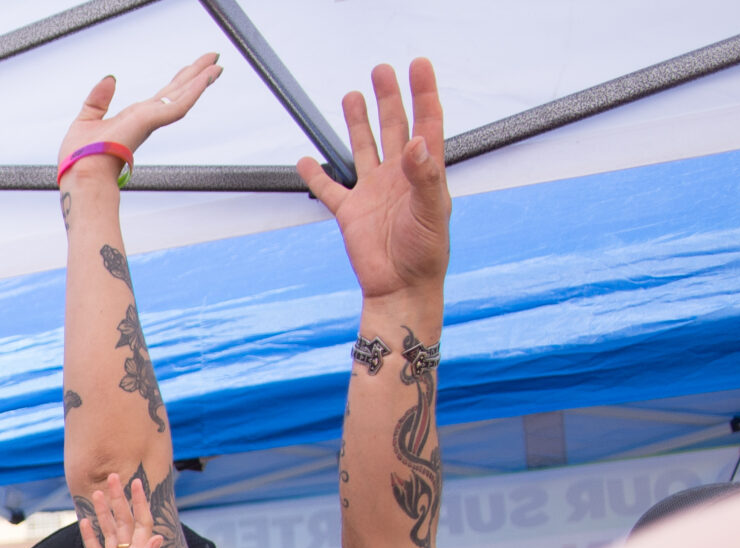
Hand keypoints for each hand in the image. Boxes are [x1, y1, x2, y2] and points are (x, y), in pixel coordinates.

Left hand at [59, 53, 221, 164]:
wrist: (81, 174)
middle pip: (177, 92)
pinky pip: (179, 103)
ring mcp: (150, 121)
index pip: (161, 97)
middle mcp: (145, 119)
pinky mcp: (150, 121)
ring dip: (201, 78)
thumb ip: (98, 99)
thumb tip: (109, 78)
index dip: (177, 82)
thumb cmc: (80, 159)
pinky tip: (207, 76)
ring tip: (217, 64)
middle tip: (213, 59)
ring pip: (182, 95)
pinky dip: (195, 89)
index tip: (188, 70)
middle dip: (196, 74)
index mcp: (133, 120)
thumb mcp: (86, 120)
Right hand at [77, 472, 157, 547]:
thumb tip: (158, 538)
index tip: (136, 483)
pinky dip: (90, 534)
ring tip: (96, 493)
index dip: (140, 503)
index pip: (142, 524)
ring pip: (109, 532)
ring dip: (104, 512)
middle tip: (112, 477)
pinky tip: (84, 520)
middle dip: (119, 499)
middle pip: (125, 522)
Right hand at [299, 59, 449, 301]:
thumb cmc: (425, 254)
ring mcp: (374, 193)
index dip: (424, 93)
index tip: (417, 66)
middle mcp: (399, 177)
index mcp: (424, 172)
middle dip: (389, 98)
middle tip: (381, 71)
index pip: (426, 123)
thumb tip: (417, 140)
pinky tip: (307, 160)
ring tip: (352, 96)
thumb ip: (425, 175)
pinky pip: (330, 189)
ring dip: (358, 123)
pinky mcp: (350, 214)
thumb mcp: (432, 212)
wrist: (400, 289)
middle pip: (393, 127)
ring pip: (363, 149)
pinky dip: (316, 175)